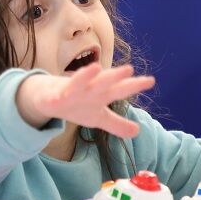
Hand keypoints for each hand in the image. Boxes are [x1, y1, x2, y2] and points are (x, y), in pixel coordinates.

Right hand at [16, 63, 154, 137]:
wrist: (49, 99)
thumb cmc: (78, 105)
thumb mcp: (99, 118)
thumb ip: (117, 124)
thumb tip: (137, 131)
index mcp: (101, 95)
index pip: (121, 89)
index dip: (135, 85)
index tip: (151, 81)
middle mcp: (89, 90)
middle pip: (104, 82)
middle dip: (115, 76)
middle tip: (129, 69)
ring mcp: (72, 91)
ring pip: (80, 82)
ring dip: (87, 75)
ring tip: (95, 68)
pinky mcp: (56, 97)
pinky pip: (58, 96)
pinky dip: (60, 95)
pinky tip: (61, 96)